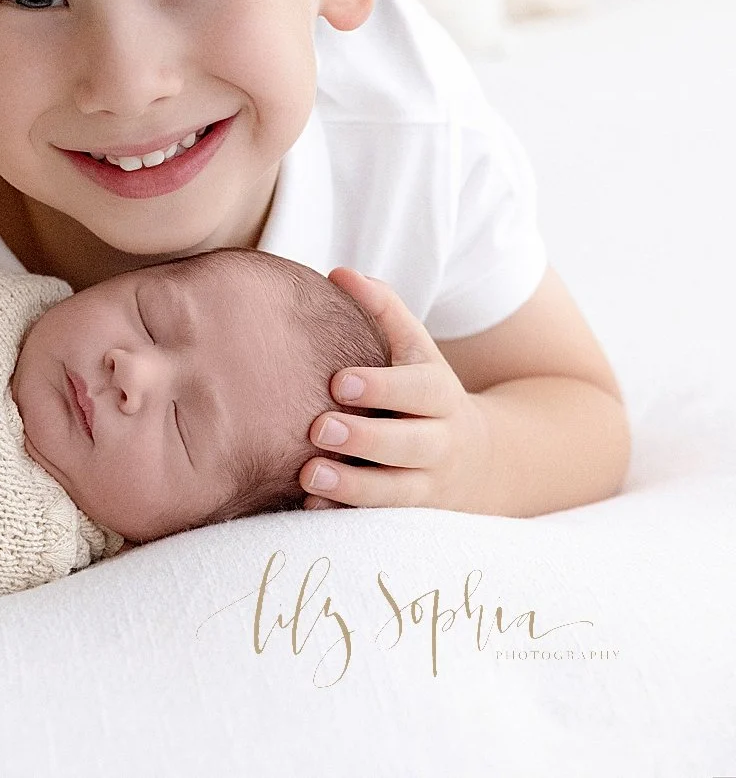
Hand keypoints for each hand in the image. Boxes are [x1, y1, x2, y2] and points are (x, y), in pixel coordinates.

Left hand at [298, 269, 491, 512]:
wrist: (485, 460)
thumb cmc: (424, 392)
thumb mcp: (416, 350)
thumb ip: (383, 310)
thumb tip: (339, 272)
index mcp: (438, 394)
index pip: (418, 389)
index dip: (383, 386)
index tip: (339, 380)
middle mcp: (438, 442)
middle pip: (409, 444)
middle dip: (365, 438)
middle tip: (318, 428)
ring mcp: (426, 484)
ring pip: (395, 492)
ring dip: (351, 486)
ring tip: (307, 474)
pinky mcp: (409, 515)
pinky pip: (377, 520)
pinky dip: (345, 516)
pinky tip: (310, 507)